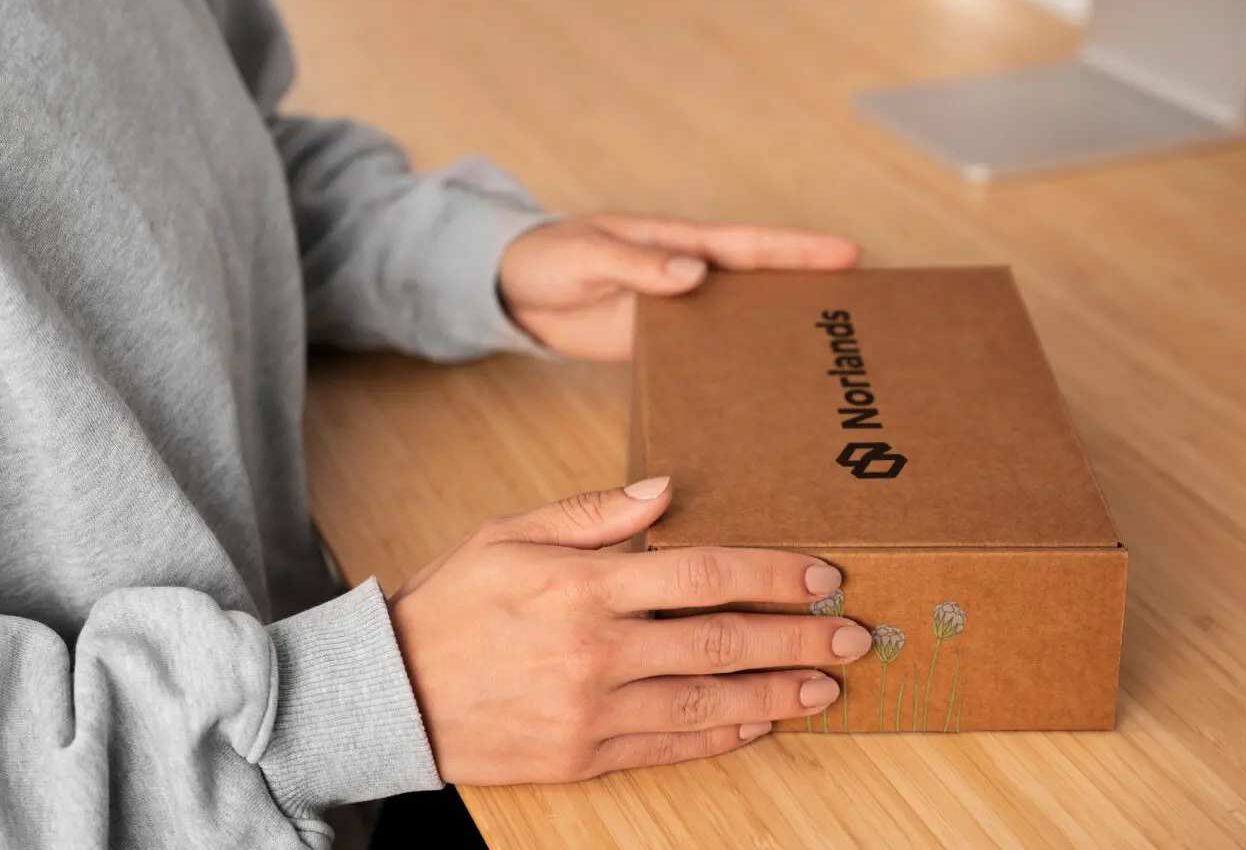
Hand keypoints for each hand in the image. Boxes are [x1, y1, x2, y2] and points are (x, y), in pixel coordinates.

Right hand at [388, 477, 872, 784]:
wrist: (391, 693)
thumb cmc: (453, 604)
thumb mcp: (509, 535)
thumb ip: (591, 513)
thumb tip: (665, 489)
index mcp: (582, 585)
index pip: (701, 574)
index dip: (770, 573)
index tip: (821, 574)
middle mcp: (595, 651)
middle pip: (722, 642)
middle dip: (797, 637)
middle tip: (854, 635)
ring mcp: (591, 712)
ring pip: (707, 702)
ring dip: (777, 694)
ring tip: (828, 686)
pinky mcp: (582, 757)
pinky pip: (670, 746)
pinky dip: (721, 735)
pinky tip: (759, 723)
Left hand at [497, 215, 859, 360]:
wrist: (510, 291)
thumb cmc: (548, 256)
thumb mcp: (588, 255)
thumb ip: (638, 264)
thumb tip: (694, 271)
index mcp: (677, 243)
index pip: (748, 245)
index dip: (798, 250)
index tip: (848, 253)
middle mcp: (688, 275)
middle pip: (761, 283)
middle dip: (811, 291)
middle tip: (866, 313)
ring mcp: (677, 311)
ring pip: (741, 322)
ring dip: (780, 336)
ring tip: (832, 360)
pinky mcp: (659, 344)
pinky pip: (707, 356)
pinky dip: (736, 369)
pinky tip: (763, 395)